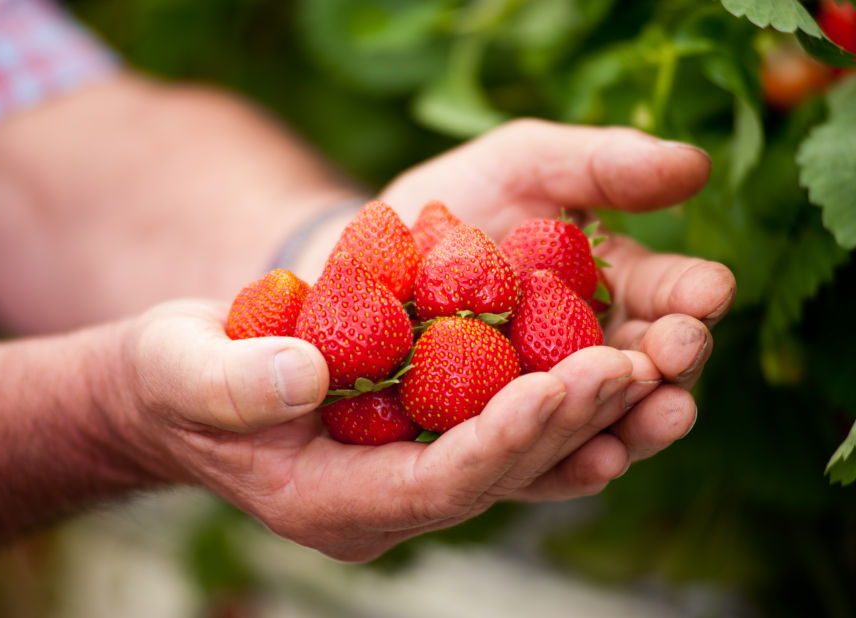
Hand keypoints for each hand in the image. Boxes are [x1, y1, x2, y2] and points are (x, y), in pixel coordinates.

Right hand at [117, 300, 661, 560]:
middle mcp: (388, 497)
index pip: (441, 483)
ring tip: (650, 356)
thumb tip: (306, 375)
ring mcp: (409, 465)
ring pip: (515, 448)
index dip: (506, 440)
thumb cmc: (174, 380)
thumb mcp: (182, 373)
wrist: (188, 379)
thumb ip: (236, 383)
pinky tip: (603, 340)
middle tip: (639, 365)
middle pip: (498, 470)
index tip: (566, 384)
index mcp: (334, 500)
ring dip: (583, 407)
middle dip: (568, 422)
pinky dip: (551, 381)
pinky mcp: (422, 426)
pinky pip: (500, 413)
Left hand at [378, 119, 735, 495]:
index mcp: (615, 291)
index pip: (669, 296)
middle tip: (679, 353)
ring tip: (653, 416)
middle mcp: (588, 355)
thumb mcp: (523, 165)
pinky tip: (590, 461)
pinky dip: (565, 465)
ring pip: (601, 424)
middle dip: (670, 363)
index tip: (711, 288)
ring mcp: (542, 404)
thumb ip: (600, 164)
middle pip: (645, 369)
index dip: (694, 293)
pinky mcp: (493, 443)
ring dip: (633, 424)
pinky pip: (535, 463)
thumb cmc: (454, 202)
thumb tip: (696, 165)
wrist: (357, 257)